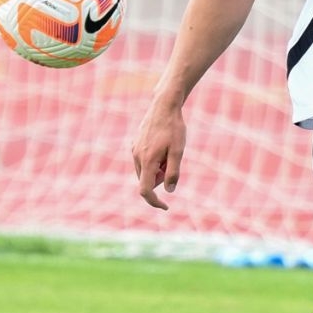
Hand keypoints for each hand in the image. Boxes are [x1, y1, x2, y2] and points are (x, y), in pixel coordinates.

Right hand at [130, 94, 187, 209]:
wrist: (164, 105)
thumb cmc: (173, 128)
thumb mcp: (178, 151)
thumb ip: (173, 172)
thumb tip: (169, 191)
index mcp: (147, 161)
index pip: (145, 190)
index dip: (154, 202)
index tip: (166, 206)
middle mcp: (137, 157)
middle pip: (147, 180)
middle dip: (160, 180)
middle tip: (173, 163)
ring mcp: (134, 150)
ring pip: (144, 170)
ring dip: (157, 170)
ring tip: (169, 152)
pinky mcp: (135, 144)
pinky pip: (143, 160)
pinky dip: (153, 162)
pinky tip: (163, 146)